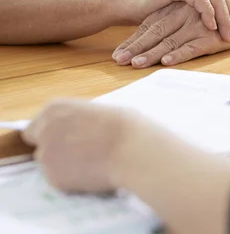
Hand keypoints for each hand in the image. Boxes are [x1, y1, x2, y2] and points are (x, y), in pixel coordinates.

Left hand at [22, 101, 137, 192]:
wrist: (132, 151)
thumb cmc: (125, 126)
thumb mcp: (99, 111)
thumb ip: (79, 120)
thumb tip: (79, 130)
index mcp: (54, 109)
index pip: (36, 126)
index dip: (53, 133)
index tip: (68, 138)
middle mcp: (44, 131)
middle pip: (39, 145)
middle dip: (54, 149)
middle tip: (78, 153)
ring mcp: (47, 156)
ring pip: (49, 164)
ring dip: (64, 165)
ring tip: (91, 163)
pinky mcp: (54, 178)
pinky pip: (60, 180)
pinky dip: (73, 180)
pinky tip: (93, 173)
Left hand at [113, 2, 229, 67]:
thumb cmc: (210, 16)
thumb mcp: (187, 16)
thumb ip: (168, 23)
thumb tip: (144, 43)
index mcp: (173, 10)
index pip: (148, 26)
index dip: (132, 41)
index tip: (116, 56)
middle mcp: (182, 16)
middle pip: (154, 33)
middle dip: (135, 48)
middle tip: (118, 60)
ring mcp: (196, 26)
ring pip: (169, 41)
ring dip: (151, 54)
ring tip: (136, 64)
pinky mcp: (210, 37)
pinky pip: (192, 47)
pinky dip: (179, 54)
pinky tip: (167, 61)